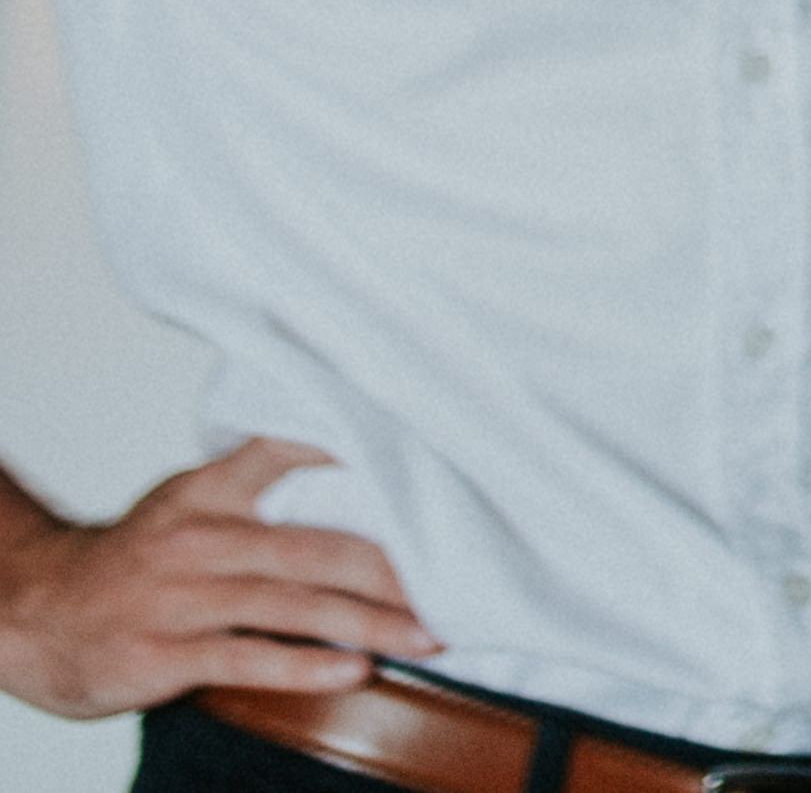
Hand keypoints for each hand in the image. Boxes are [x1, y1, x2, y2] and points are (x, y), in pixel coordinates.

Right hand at [0, 437, 436, 719]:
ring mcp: (180, 597)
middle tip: (460, 585)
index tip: (433, 456)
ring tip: (429, 634)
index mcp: (210, 490)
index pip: (291, 450)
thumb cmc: (136, 562)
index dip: (359, 449)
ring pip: (293, 605)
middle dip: (396, 571)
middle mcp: (200, 537)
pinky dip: (306, 666)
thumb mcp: (190, 505)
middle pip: (318, 548)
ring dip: (370, 622)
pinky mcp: (163, 653)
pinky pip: (248, 657)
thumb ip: (261, 488)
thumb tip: (361, 472)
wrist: (35, 615)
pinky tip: (354, 671)